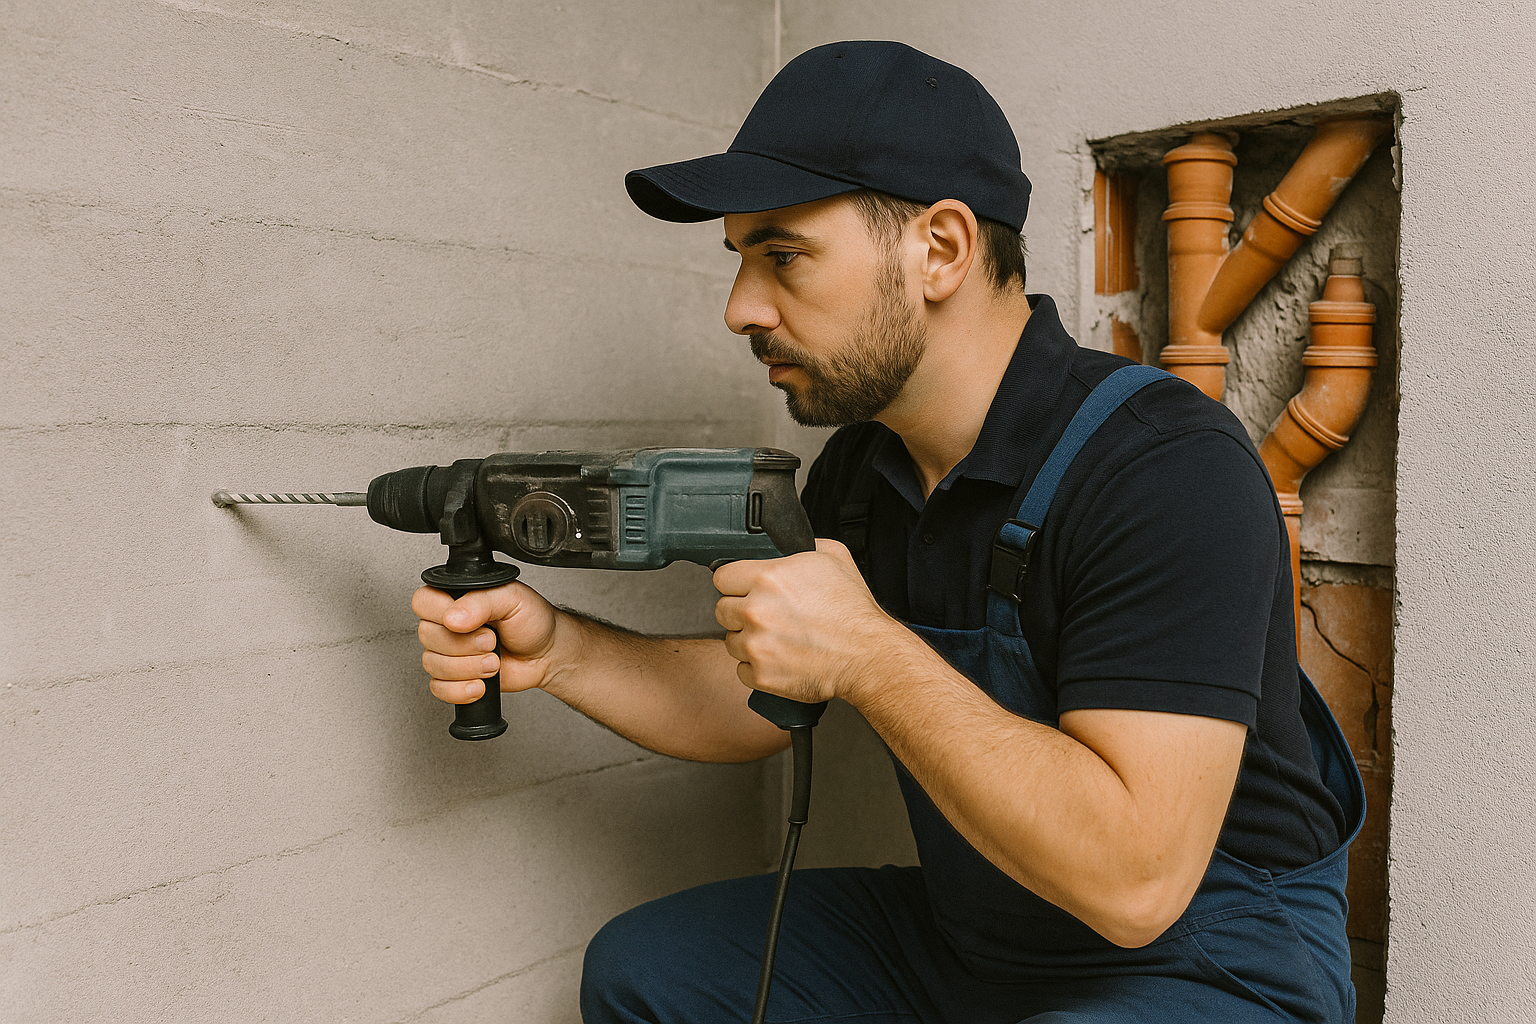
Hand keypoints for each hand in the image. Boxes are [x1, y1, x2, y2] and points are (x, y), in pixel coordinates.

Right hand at [412, 581, 565, 704]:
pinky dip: (460, 690)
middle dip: (464, 645)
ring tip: (493, 663)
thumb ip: (481, 602)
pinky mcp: (454, 677)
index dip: (441, 614)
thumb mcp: (512, 599)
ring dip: (467, 668)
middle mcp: (447, 624)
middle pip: (427, 637)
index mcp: (456, 599)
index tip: (469, 622)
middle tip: (491, 642)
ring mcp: (449, 652)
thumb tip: (453, 617)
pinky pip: (438, 688)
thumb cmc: (532, 621)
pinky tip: (480, 684)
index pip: (423, 602)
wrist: (546, 653)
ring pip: (432, 664)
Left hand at [712, 538, 900, 703]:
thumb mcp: (834, 558)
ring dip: (748, 640)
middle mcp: (756, 611)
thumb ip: (804, 545)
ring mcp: (756, 646)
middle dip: (740, 612)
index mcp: (767, 578)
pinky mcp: (762, 675)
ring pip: (730, 641)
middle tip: (766, 615)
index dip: (735, 582)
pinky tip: (780, 658)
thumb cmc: (854, 611)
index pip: (722, 577)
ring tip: (776, 638)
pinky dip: (757, 667)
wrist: (868, 656)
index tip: (744, 589)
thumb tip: (789, 544)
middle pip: (722, 610)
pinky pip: (742, 670)